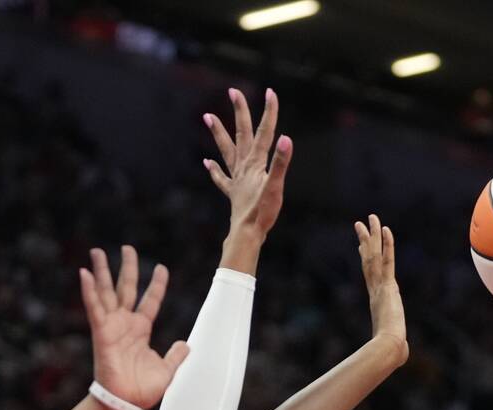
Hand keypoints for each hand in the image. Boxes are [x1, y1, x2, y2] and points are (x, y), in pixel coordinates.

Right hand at [79, 246, 187, 409]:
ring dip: (102, 271)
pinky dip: (88, 291)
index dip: (157, 284)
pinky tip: (84, 273)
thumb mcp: (167, 370)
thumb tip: (187, 344)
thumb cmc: (143, 390)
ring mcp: (112, 326)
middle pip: (126, 288)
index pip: (151, 300)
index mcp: (141, 330)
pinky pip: (94, 308)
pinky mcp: (102, 332)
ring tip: (97, 251)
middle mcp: (126, 324)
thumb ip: (176, 355)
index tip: (161, 268)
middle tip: (127, 248)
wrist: (127, 403)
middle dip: (127, 268)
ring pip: (107, 292)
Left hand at [202, 87, 291, 241]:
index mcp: (256, 163)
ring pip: (226, 150)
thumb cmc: (262, 213)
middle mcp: (244, 167)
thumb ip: (280, 163)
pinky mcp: (233, 194)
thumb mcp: (275, 187)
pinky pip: (221, 179)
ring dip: (218, 133)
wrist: (246, 234)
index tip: (270, 92)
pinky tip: (207, 162)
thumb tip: (285, 139)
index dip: (269, 112)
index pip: (265, 133)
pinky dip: (214, 170)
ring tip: (207, 116)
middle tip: (233, 91)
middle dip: (240, 112)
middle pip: (242, 134)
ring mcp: (237, 180)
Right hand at [356, 214, 407, 363]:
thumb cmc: (390, 349)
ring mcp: (380, 286)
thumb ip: (396, 346)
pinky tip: (386, 230)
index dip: (366, 257)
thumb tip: (401, 358)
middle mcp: (376, 289)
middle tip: (359, 223)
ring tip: (370, 217)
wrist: (388, 348)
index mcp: (377, 299)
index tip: (363, 244)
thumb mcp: (394, 342)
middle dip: (364, 240)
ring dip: (373, 235)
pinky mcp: (388, 286)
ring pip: (374, 256)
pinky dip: (387, 245)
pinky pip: (387, 261)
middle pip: (368, 260)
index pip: (370, 273)